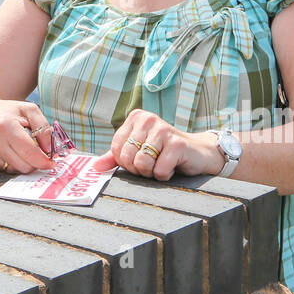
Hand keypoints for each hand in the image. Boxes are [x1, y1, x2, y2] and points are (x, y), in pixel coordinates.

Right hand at [0, 96, 54, 173]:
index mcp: (6, 125)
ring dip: (21, 163)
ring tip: (17, 149)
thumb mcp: (28, 109)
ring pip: (14, 171)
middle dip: (33, 163)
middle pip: (23, 166)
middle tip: (35, 153)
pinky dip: (9, 164)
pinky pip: (3, 172)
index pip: (29, 152)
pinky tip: (6, 151)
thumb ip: (43, 126)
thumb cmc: (6, 112)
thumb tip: (48, 149)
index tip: (51, 163)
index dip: (43, 161)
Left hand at [99, 110, 220, 180]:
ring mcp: (163, 129)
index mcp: (136, 118)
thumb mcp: (138, 151)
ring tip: (162, 163)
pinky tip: (173, 166)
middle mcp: (148, 119)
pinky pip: (159, 170)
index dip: (126, 162)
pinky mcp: (177, 144)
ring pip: (142, 164)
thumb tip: (95, 167)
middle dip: (139, 169)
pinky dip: (165, 175)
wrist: (198, 153)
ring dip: (151, 172)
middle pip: (127, 157)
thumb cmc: (164, 152)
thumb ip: (115, 157)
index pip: (115, 149)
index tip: (141, 158)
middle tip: (153, 163)